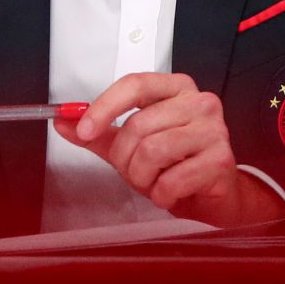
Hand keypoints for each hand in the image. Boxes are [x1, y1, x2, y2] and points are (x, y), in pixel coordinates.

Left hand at [54, 72, 282, 226]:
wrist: (214, 198)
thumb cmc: (175, 166)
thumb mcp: (130, 147)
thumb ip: (98, 133)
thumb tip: (63, 121)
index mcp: (175, 89)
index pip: (134, 84)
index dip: (104, 107)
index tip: (83, 129)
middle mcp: (199, 102)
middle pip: (138, 124)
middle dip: (124, 158)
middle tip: (133, 171)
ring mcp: (213, 129)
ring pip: (152, 151)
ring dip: (142, 178)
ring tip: (153, 182)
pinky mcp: (221, 159)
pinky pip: (172, 179)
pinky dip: (161, 194)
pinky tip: (170, 192)